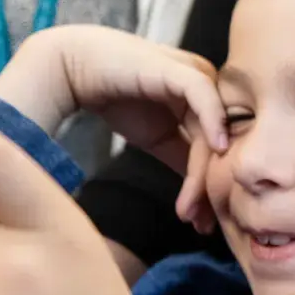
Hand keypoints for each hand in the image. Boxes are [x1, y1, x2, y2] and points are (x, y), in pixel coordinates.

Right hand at [0, 25, 226, 228]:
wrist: (75, 70)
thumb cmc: (115, 97)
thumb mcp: (155, 136)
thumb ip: (180, 155)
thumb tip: (200, 194)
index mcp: (203, 99)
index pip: (217, 145)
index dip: (210, 183)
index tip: (201, 222)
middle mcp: (206, 86)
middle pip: (219, 142)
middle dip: (209, 187)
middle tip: (200, 225)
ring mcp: (196, 74)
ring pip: (212, 130)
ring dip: (202, 174)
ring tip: (187, 211)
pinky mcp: (181, 68)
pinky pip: (205, 98)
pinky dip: (213, 124)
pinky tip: (216, 153)